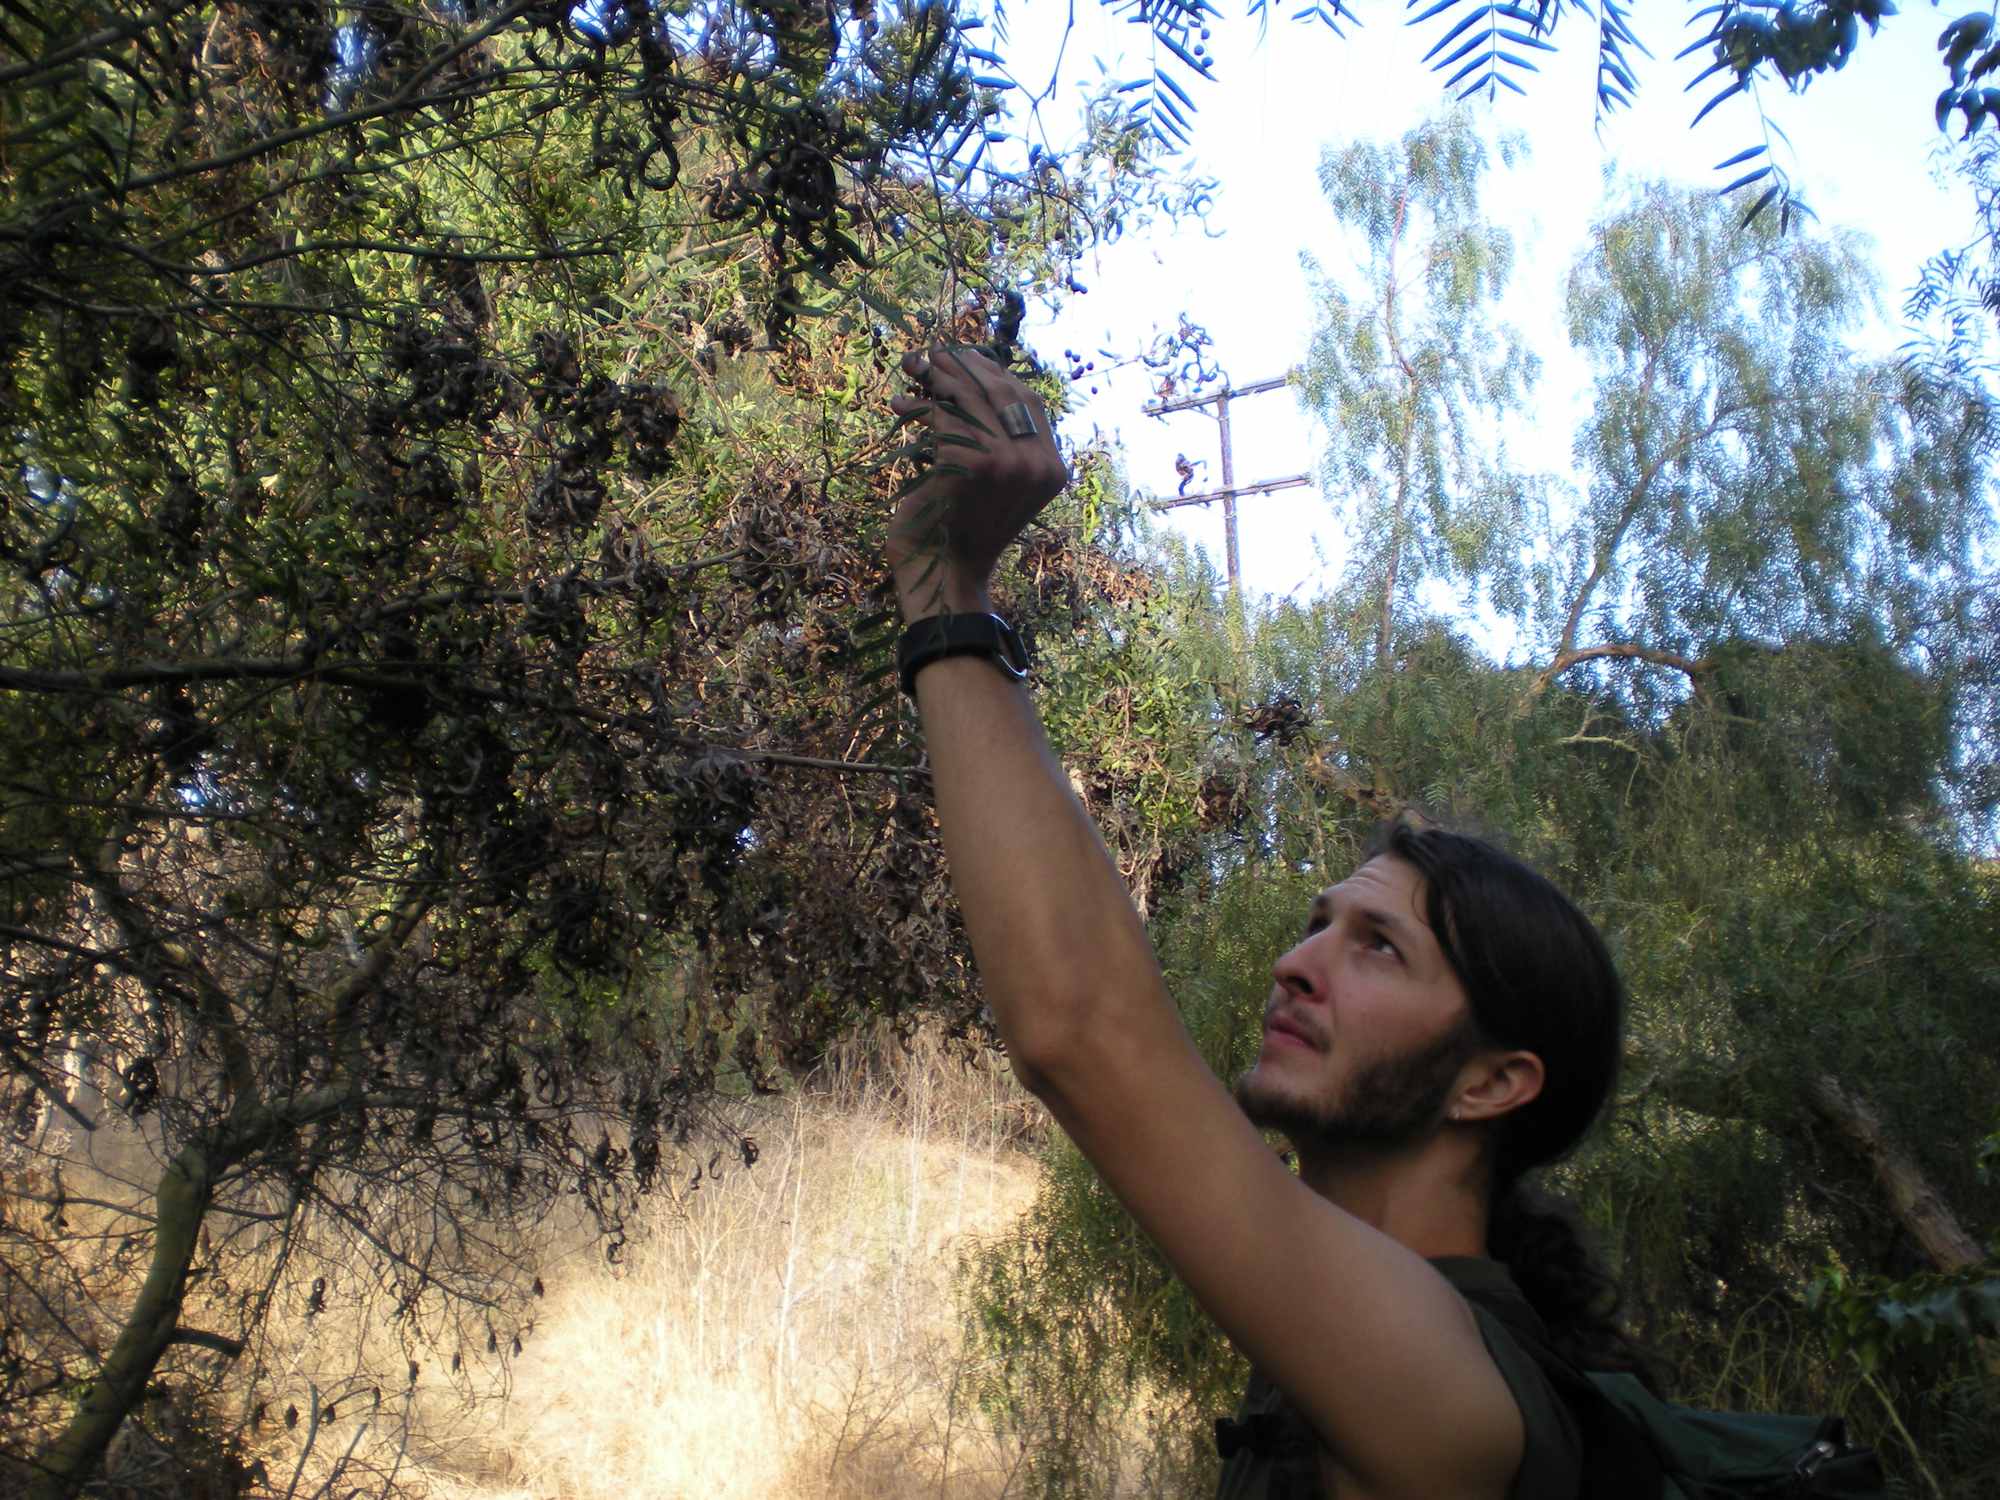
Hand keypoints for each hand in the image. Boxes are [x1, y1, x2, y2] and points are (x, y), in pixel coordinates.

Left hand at [886, 344, 1067, 620]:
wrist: (941, 576)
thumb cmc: (957, 528)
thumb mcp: (989, 480)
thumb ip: (996, 439)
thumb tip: (969, 379)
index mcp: (1052, 467)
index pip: (1028, 401)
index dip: (993, 373)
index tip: (963, 357)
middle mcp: (1040, 464)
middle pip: (1002, 392)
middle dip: (962, 367)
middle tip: (931, 354)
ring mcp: (1012, 465)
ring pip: (971, 401)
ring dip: (937, 380)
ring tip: (913, 369)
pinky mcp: (975, 466)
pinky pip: (945, 420)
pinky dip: (917, 409)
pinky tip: (898, 405)